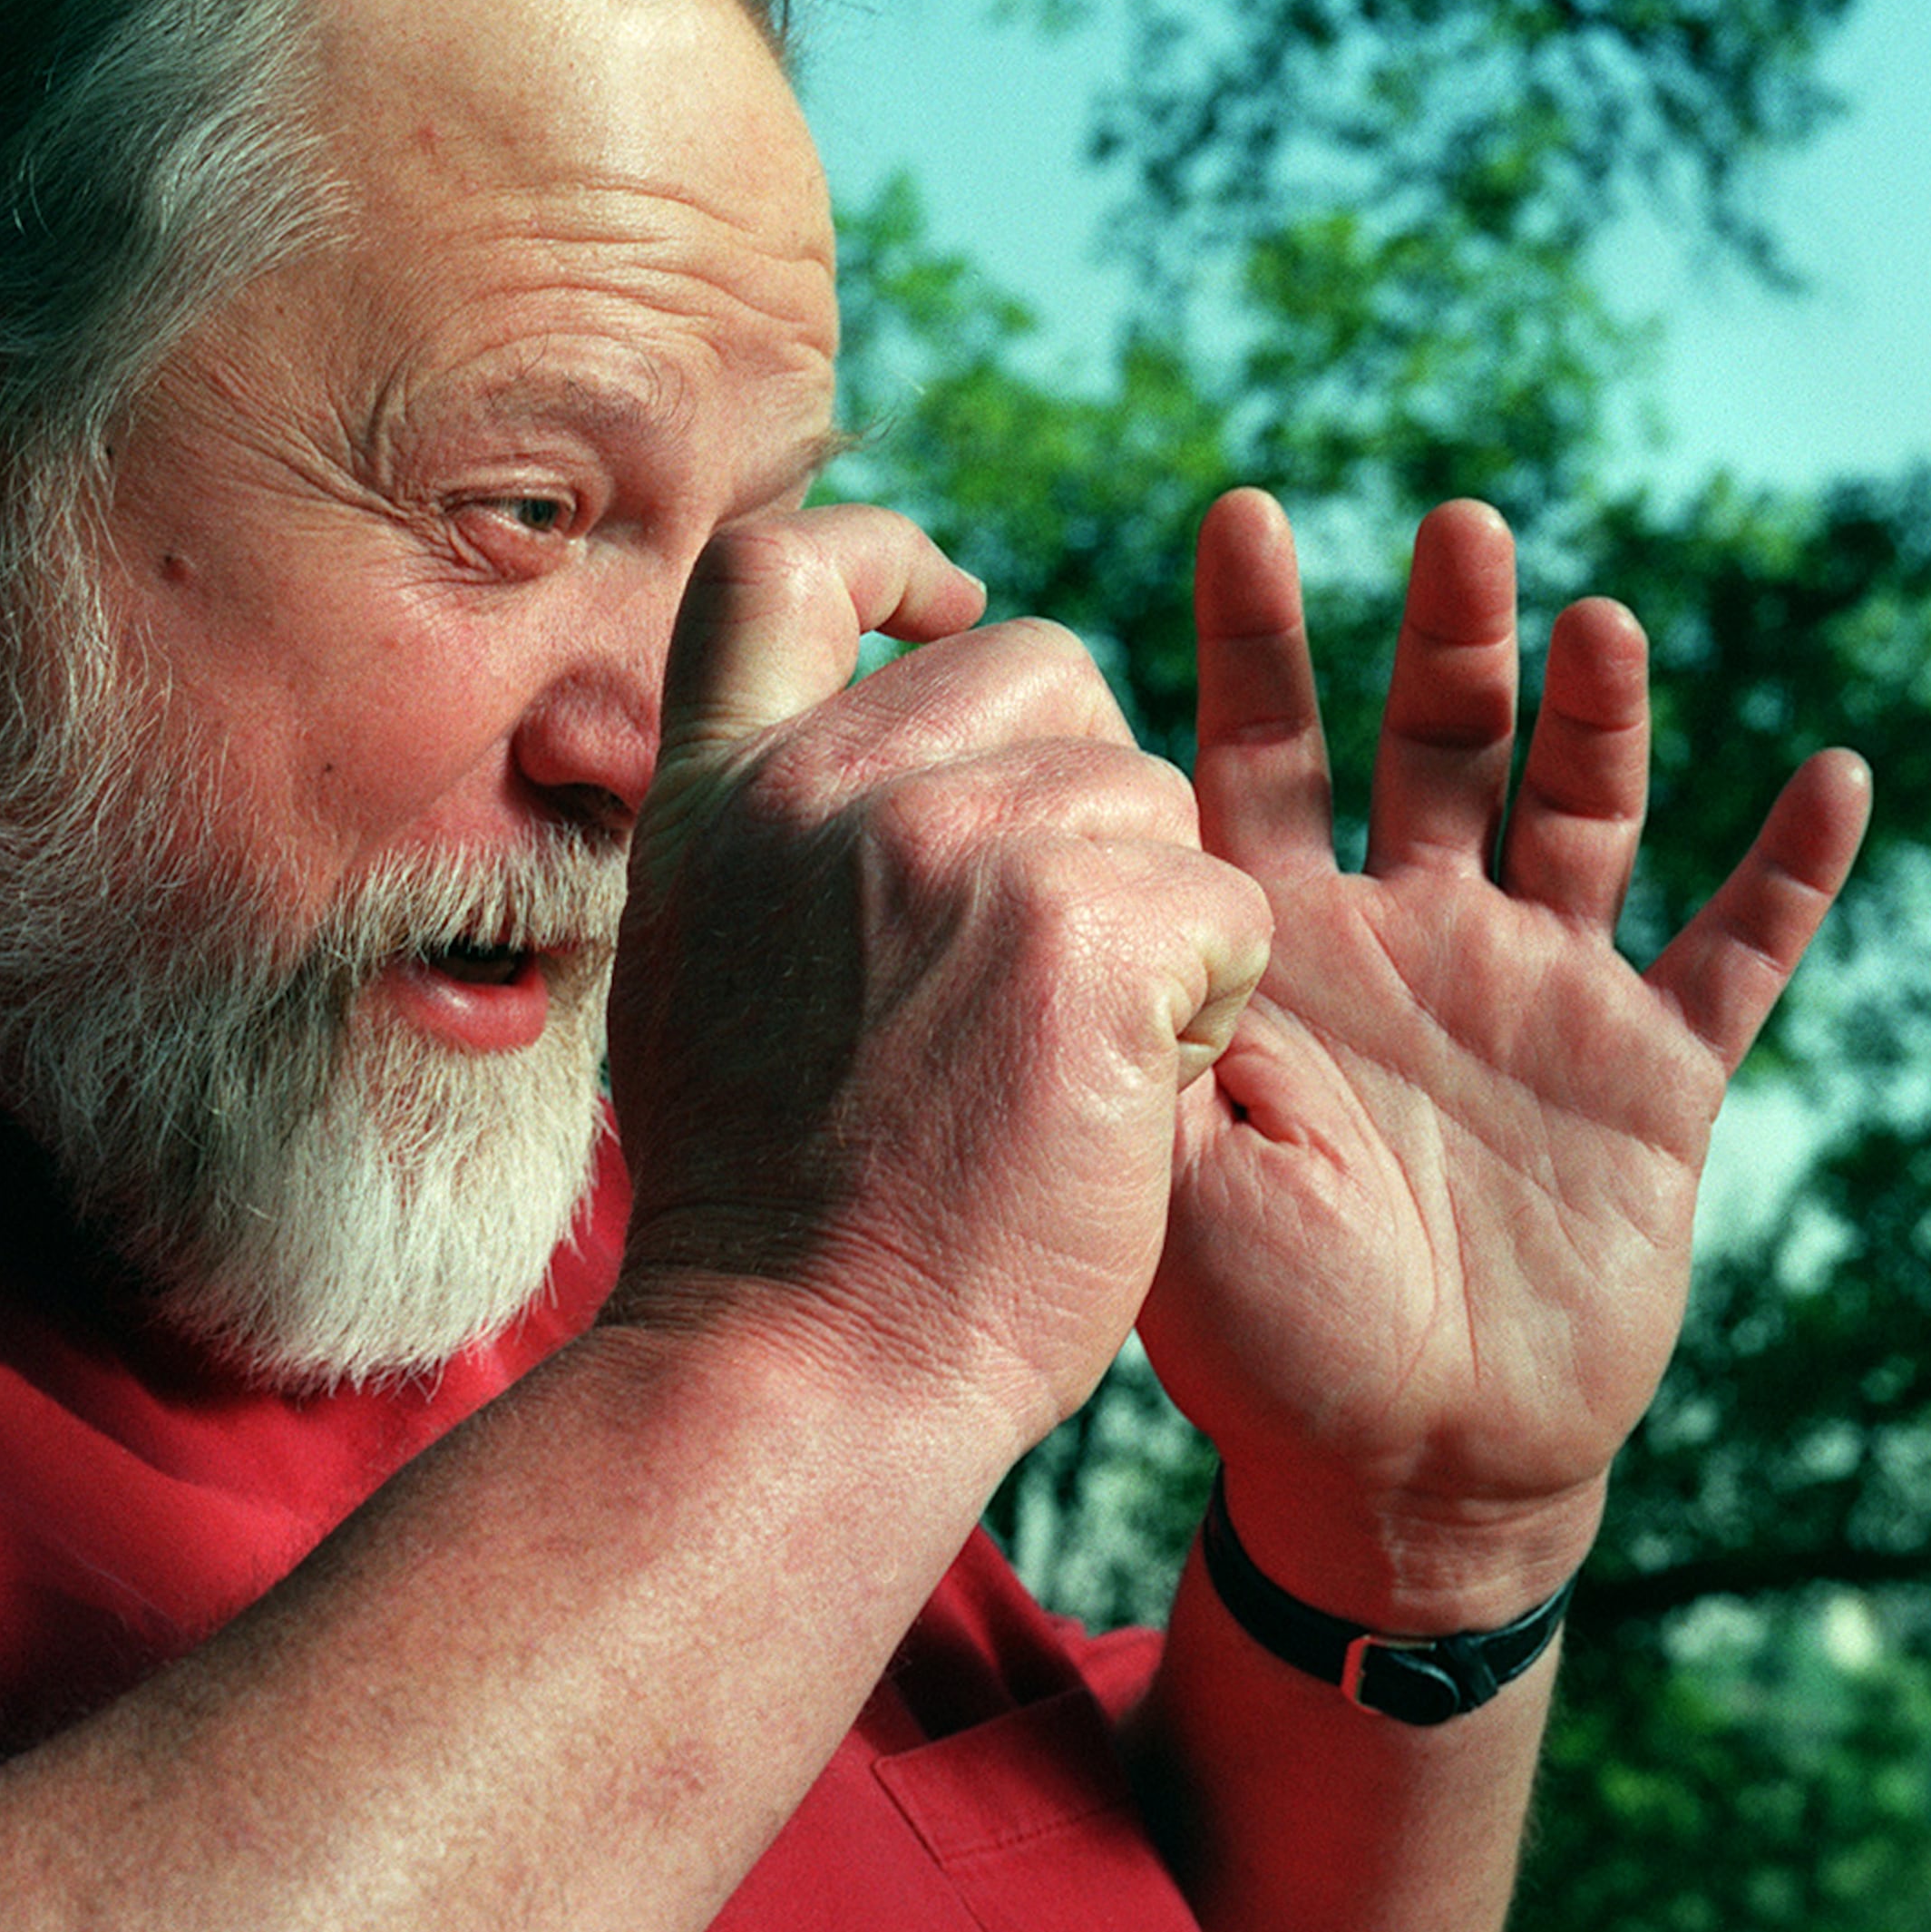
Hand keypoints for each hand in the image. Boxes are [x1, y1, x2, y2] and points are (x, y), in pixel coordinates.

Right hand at [608, 505, 1273, 1463]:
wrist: (801, 1376)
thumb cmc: (781, 1225)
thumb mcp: (703, 975)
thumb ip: (775, 841)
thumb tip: (867, 739)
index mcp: (719, 795)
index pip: (780, 564)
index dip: (886, 555)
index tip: (951, 614)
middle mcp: (823, 786)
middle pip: (1042, 669)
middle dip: (1088, 797)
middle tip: (1042, 978)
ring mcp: (950, 843)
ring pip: (1153, 794)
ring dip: (1154, 922)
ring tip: (1064, 1072)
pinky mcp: (1084, 928)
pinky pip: (1227, 903)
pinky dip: (1217, 1008)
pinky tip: (1127, 1105)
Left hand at [1140, 491, 1870, 1632]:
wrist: (1406, 1470)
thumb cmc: (1260, 1336)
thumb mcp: (1170, 1180)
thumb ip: (1149, 1036)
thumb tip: (1114, 889)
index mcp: (1288, 943)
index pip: (1261, 752)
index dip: (1255, 638)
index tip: (1240, 510)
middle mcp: (1419, 934)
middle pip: (1438, 743)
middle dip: (1448, 638)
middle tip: (1455, 527)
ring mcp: (1545, 992)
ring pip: (1582, 814)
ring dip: (1599, 718)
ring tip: (1599, 627)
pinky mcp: (1656, 1071)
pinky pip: (1737, 950)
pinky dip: (1790, 871)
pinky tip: (1833, 777)